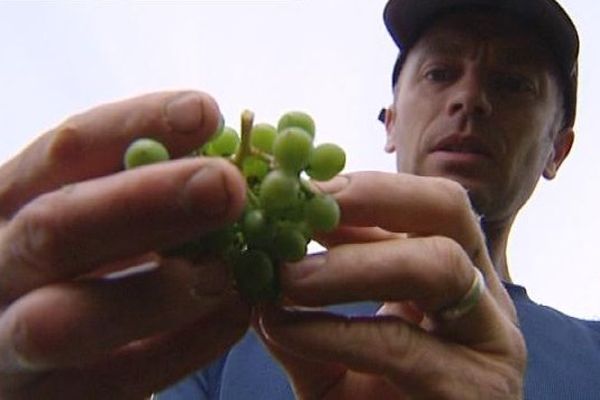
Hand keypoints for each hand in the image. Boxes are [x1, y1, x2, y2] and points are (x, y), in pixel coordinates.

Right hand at [0, 91, 250, 398]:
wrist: (22, 361)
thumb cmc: (73, 268)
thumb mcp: (86, 216)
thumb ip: (133, 188)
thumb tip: (218, 152)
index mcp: (3, 208)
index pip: (60, 153)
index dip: (132, 127)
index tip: (204, 112)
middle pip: (54, 230)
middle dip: (145, 202)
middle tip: (226, 184)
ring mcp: (8, 349)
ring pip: (65, 321)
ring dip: (159, 291)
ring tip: (228, 269)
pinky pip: (118, 381)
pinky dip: (185, 346)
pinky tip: (236, 313)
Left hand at [256, 172, 525, 398]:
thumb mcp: (334, 358)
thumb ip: (305, 318)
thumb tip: (258, 277)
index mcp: (452, 278)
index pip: (422, 204)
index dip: (361, 188)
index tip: (300, 189)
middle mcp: (481, 299)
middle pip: (449, 210)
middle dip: (371, 198)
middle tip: (305, 208)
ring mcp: (488, 344)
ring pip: (439, 266)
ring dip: (351, 265)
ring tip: (287, 277)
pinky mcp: (475, 395)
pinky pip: (401, 346)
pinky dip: (335, 331)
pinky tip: (285, 329)